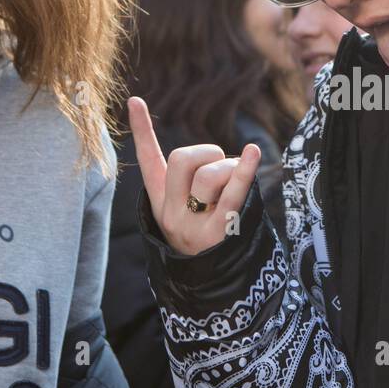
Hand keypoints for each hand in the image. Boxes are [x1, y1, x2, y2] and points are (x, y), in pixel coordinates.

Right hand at [128, 97, 262, 255]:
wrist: (213, 288)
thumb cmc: (206, 239)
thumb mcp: (189, 212)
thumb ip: (196, 184)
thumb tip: (222, 158)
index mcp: (160, 202)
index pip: (148, 160)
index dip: (141, 129)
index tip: (135, 99)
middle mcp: (171, 213)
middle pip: (183, 159)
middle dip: (208, 153)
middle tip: (221, 169)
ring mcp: (193, 224)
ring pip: (208, 174)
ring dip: (230, 170)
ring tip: (236, 187)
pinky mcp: (219, 233)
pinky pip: (233, 193)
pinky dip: (245, 169)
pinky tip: (253, 152)